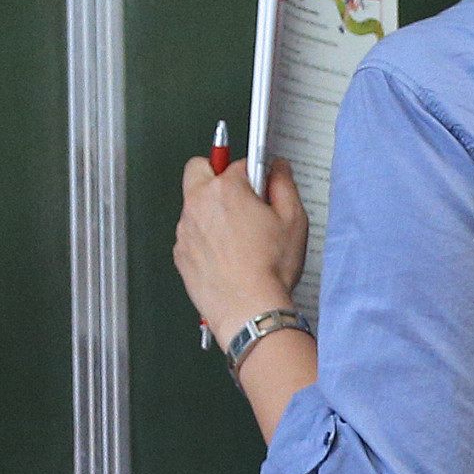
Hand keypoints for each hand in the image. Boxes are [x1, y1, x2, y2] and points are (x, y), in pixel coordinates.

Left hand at [177, 157, 308, 341]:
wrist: (249, 310)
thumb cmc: (269, 269)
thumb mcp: (293, 220)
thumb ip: (284, 185)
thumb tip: (278, 168)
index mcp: (225, 190)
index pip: (238, 164)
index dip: (254, 174)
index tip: (260, 185)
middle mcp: (198, 205)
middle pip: (198, 169)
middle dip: (216, 174)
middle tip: (237, 195)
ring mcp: (185, 230)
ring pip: (193, 205)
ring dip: (210, 210)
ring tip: (237, 235)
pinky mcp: (180, 254)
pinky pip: (190, 234)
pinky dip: (204, 238)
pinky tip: (227, 255)